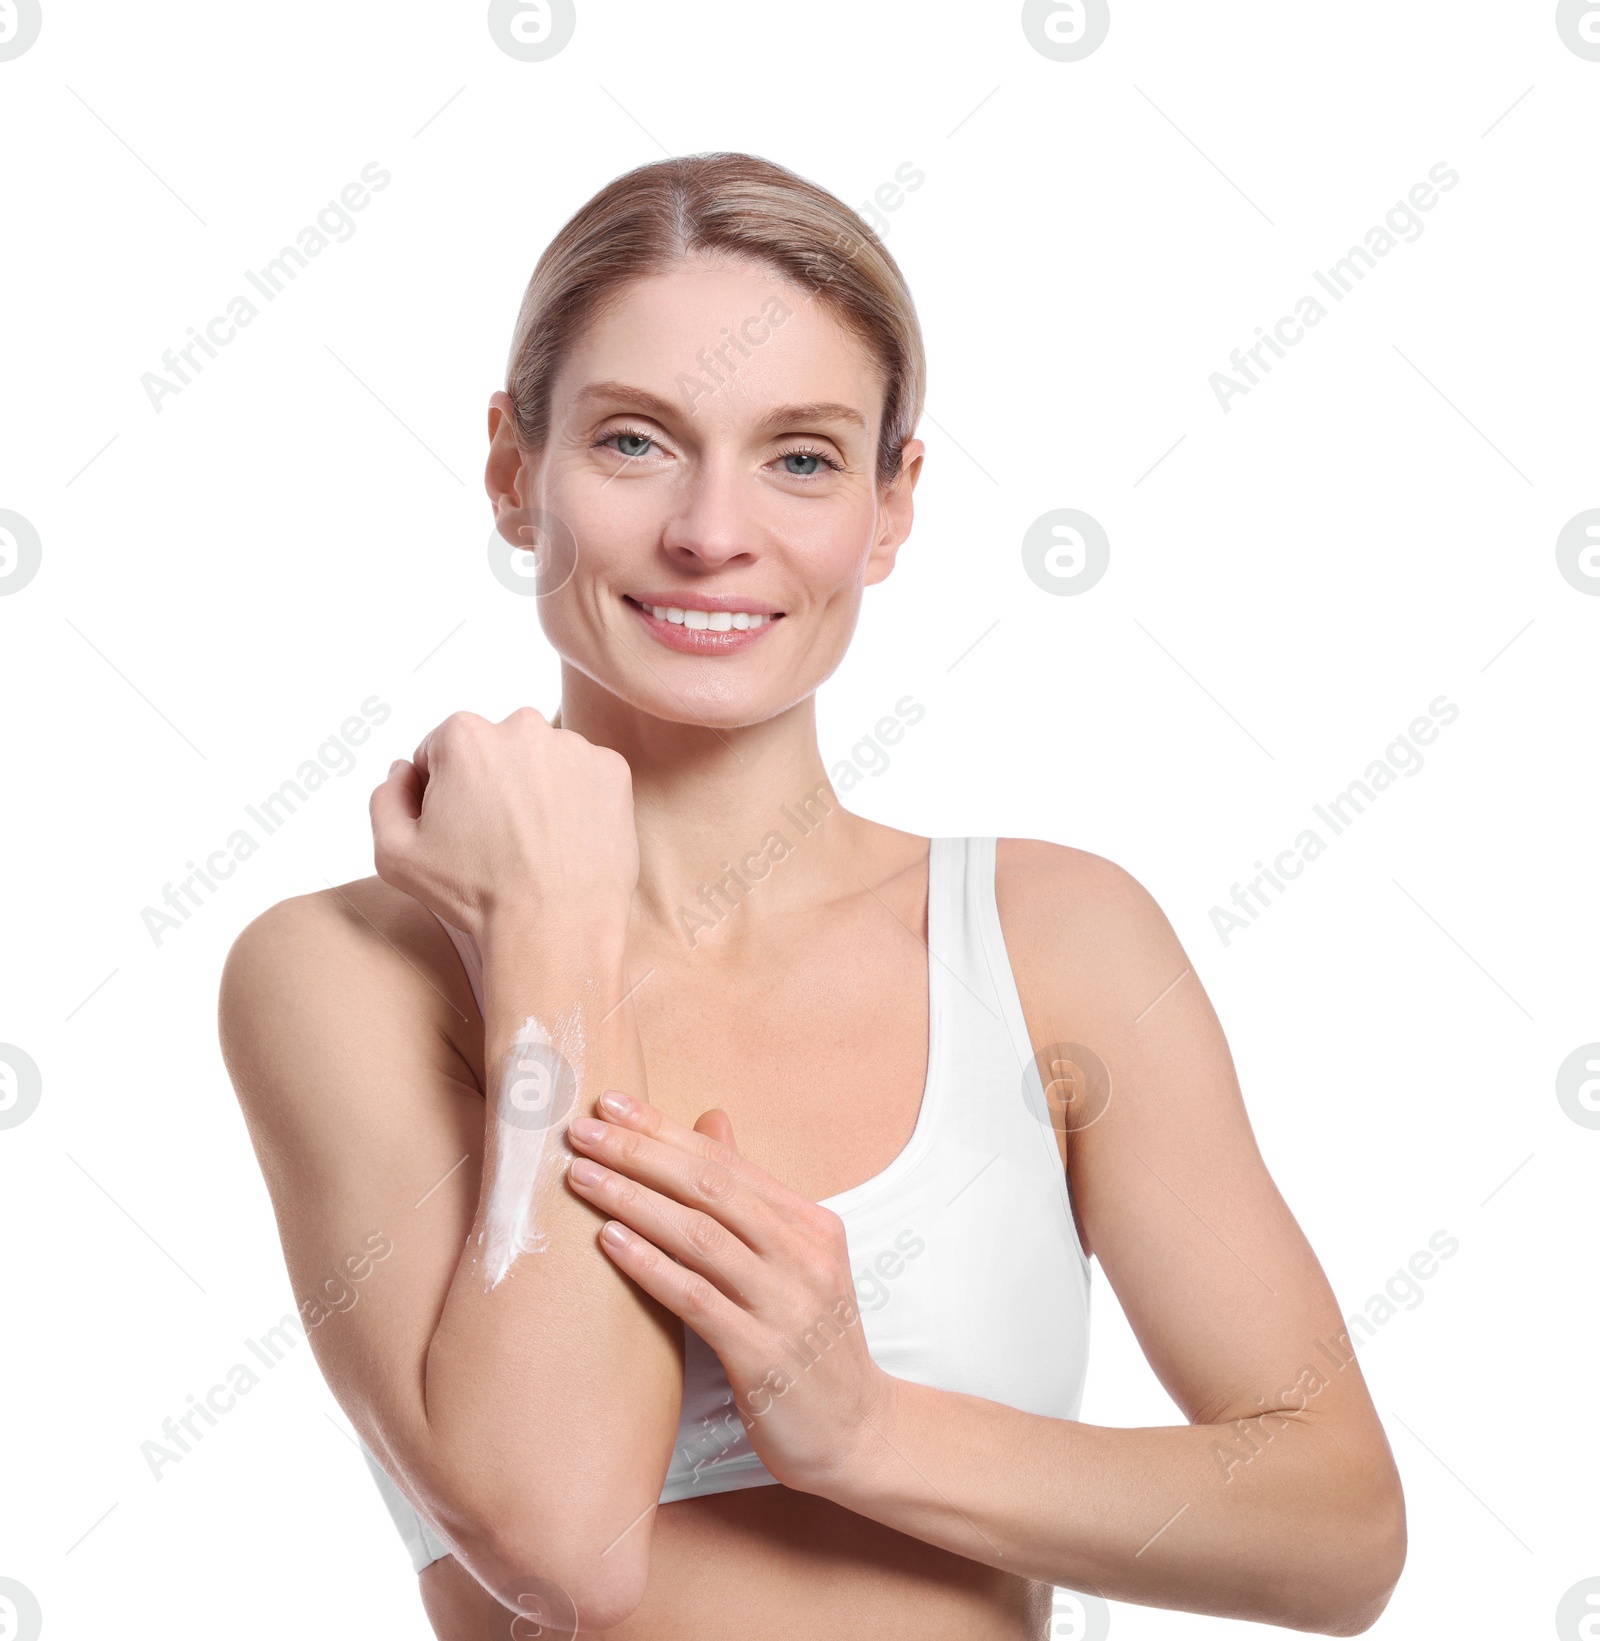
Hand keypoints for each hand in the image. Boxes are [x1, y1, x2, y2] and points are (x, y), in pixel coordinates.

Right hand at [369, 708, 638, 944]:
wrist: (555, 927)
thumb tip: (403, 770)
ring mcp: (574, 747)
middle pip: (495, 750)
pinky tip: (566, 840)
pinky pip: (585, 778)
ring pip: (542, 761)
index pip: (442, 751)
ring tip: (535, 844)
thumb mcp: (396, 854)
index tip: (458, 829)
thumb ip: (385, 798)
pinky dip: (576, 802)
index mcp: (464, 735)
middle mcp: (522, 726)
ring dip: (536, 790)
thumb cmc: (476, 894)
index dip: (442, 793)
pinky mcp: (613, 771)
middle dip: (490, 784)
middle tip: (497, 839)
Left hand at [562, 1094, 896, 1497]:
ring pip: (700, 1235)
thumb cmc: (812, 1342)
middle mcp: (803, 1254)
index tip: (610, 1104)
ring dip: (633, 1200)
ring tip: (582, 1177)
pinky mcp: (762, 1354)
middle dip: (640, 1152)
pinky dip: (650, 1264)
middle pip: (710, 1187)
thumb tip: (711, 1121)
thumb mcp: (795, 1260)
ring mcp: (786, 1303)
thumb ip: (750, 1195)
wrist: (859, 1432)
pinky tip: (609, 1242)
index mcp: (810, 1224)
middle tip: (583, 1130)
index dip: (664, 1129)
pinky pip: (697, 1298)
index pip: (727, 1162)